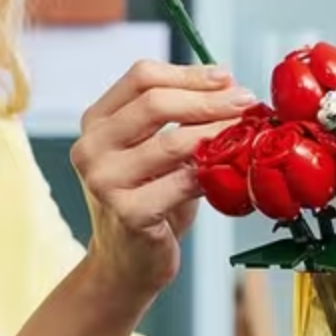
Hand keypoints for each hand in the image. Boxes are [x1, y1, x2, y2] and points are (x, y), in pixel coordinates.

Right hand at [71, 61, 256, 303]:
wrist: (127, 262)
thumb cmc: (149, 199)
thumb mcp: (154, 149)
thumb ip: (179, 117)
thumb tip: (229, 85)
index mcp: (96, 122)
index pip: (141, 77)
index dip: (188, 73)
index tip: (226, 78)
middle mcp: (91, 148)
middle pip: (154, 103)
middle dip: (208, 99)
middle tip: (244, 101)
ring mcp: (104, 181)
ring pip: (171, 142)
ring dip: (216, 133)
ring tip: (244, 131)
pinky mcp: (127, 213)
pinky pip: (181, 183)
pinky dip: (211, 173)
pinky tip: (230, 169)